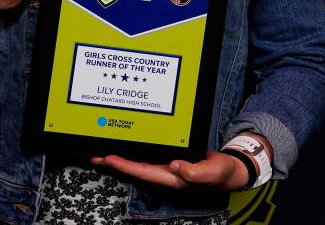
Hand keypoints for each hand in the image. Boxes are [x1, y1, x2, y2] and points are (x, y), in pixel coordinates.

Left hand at [90, 150, 248, 191]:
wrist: (230, 170)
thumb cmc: (220, 174)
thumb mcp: (210, 172)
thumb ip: (194, 171)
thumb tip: (175, 166)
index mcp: (173, 178)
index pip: (143, 172)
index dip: (125, 166)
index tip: (109, 158)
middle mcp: (166, 173)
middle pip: (135, 168)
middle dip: (115, 163)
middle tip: (94, 156)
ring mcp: (167, 167)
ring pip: (139, 162)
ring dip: (121, 158)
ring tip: (102, 153)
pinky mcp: (171, 158)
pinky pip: (149, 155)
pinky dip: (136, 151)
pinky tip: (128, 146)